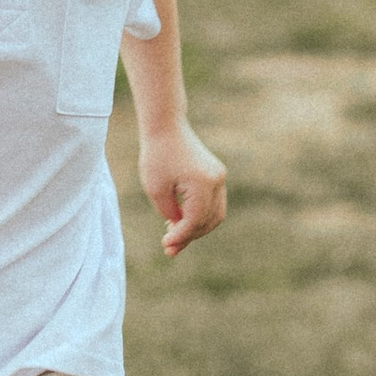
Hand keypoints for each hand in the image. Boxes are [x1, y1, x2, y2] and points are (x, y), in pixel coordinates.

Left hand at [138, 121, 227, 257]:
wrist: (166, 127)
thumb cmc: (157, 155)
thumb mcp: (156, 190)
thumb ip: (170, 214)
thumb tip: (180, 230)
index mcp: (203, 183)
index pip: (195, 220)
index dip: (180, 236)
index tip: (165, 245)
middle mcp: (217, 181)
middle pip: (209, 220)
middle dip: (190, 236)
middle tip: (169, 248)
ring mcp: (219, 177)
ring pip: (214, 214)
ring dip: (196, 227)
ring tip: (173, 236)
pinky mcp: (216, 175)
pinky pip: (212, 203)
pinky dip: (199, 215)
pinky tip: (179, 221)